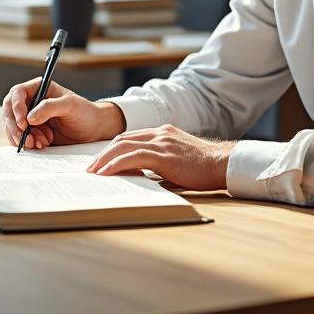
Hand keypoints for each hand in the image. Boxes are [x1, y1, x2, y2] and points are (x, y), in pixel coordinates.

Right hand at [1, 78, 125, 148]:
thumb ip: (50, 107)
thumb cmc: (85, 112)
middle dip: (15, 126)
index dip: (16, 107)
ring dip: (22, 137)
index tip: (24, 122)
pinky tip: (42, 144)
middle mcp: (31, 102)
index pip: (17, 93)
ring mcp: (30, 118)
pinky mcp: (32, 132)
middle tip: (25, 138)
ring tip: (39, 142)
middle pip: (9, 111)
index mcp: (39, 89)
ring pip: (13, 127)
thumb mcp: (70, 106)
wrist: (93, 130)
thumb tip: (30, 117)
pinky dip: (27, 143)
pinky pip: (20, 138)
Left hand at [87, 124, 233, 190]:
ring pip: (124, 146)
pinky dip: (116, 164)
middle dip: (103, 154)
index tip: (100, 163)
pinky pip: (133, 157)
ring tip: (94, 173)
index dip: (112, 150)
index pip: (130, 138)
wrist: (222, 163)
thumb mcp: (178, 164)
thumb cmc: (204, 168)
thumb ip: (160, 167)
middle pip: (122, 139)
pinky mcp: (164, 154)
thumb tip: (144, 180)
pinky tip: (107, 173)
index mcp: (163, 133)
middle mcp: (160, 133)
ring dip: (105, 160)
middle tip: (91, 169)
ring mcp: (161, 141)